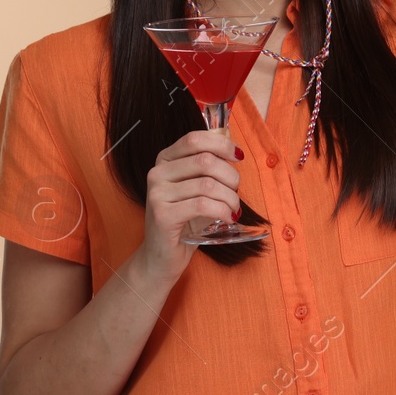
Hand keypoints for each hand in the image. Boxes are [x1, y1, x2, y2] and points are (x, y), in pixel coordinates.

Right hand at [134, 130, 242, 282]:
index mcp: (165, 160)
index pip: (195, 139)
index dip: (222, 144)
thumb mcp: (197, 187)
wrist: (161, 256)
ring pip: (207, 184)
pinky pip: (202, 205)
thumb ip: (209, 165)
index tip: (238, 157)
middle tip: (236, 193)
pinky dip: (223, 211)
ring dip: (230, 197)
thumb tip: (230, 140)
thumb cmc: (186, 219)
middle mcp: (157, 173)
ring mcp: (157, 194)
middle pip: (205, 161)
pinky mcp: (162, 215)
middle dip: (231, 176)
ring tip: (234, 209)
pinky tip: (229, 218)